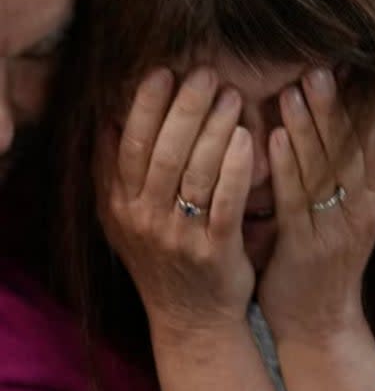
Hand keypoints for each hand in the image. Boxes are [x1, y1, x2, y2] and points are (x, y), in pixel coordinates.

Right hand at [96, 67, 255, 332]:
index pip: (130, 145)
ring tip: (232, 95)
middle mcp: (144, 219)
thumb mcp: (127, 220)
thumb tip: (109, 119)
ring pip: (195, 171)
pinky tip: (249, 138)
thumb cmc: (166, 258)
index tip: (164, 71)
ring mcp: (179, 236)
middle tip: (206, 73)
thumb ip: (116, 174)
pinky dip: (237, 167)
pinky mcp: (215, 250)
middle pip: (162, 151)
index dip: (146, 105)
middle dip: (184, 107)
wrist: (193, 319)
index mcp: (120, 206)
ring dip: (214, 128)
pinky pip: (226, 201)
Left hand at [256, 68, 374, 343]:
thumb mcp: (345, 210)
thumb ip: (342, 166)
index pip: (373, 140)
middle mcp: (363, 209)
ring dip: (307, 128)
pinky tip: (273, 138)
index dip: (361, 103)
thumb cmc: (324, 259)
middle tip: (319, 68)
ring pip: (323, 170)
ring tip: (292, 90)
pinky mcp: (307, 248)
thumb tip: (330, 112)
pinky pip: (295, 201)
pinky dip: (286, 167)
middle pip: (350, 149)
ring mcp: (337, 229)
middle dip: (334, 106)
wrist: (319, 323)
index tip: (346, 66)